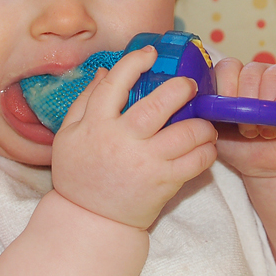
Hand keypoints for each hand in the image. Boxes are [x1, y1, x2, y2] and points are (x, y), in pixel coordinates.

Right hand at [51, 46, 218, 228]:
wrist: (91, 221)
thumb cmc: (78, 175)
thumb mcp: (68, 135)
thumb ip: (85, 101)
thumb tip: (104, 71)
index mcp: (95, 124)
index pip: (116, 83)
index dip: (135, 62)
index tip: (150, 54)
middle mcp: (122, 141)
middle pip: (158, 105)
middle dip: (180, 89)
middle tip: (190, 85)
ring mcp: (146, 163)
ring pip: (185, 134)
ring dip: (202, 124)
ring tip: (204, 121)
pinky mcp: (164, 184)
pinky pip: (196, 162)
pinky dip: (207, 151)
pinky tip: (205, 146)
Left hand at [213, 58, 275, 177]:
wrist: (273, 165)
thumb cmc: (242, 146)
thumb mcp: (214, 130)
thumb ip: (202, 112)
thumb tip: (192, 100)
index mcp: (233, 78)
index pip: (227, 67)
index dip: (226, 89)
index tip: (226, 113)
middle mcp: (257, 72)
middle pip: (249, 72)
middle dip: (247, 105)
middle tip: (248, 130)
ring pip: (273, 76)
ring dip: (268, 106)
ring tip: (265, 130)